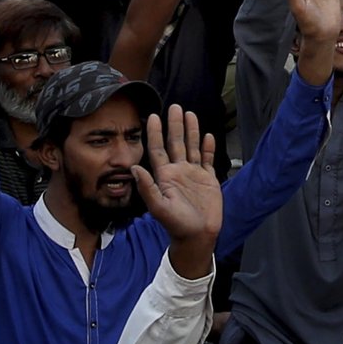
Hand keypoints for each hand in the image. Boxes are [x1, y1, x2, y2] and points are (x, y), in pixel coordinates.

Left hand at [132, 106, 222, 269]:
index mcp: (165, 176)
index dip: (155, 133)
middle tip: (174, 107)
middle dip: (174, 125)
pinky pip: (207, 159)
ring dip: (191, 131)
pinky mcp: (208, 179)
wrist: (197, 237)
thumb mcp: (159, 207)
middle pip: (175, 142)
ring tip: (190, 114)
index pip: (158, 149)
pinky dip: (207, 148)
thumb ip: (147, 188)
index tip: (153, 116)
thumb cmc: (176, 225)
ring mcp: (193, 174)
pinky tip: (208, 136)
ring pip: (191, 147)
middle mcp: (178, 171)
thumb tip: (134, 168)